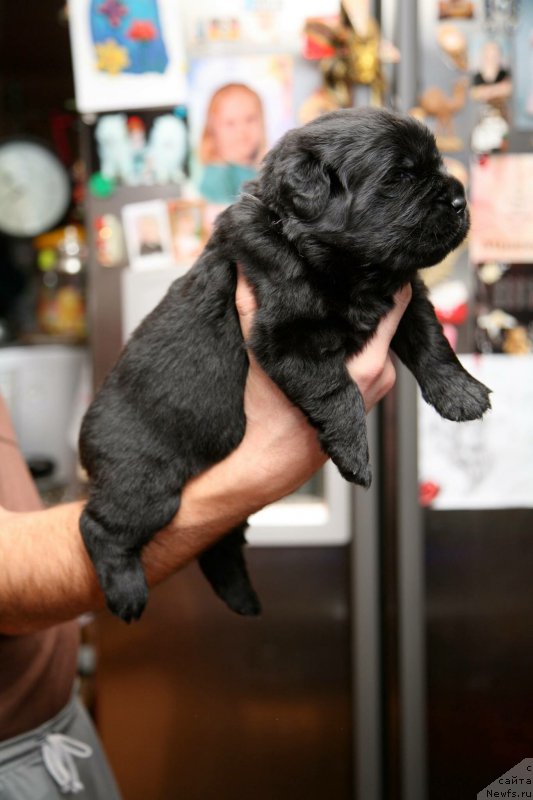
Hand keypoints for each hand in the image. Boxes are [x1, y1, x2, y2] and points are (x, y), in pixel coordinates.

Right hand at [234, 271, 411, 500]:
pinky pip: (373, 350)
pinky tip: (333, 330)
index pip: (399, 304)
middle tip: (339, 272)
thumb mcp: (261, 357)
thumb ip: (253, 309)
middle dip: (364, 294)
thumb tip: (243, 268)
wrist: (273, 462)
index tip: (365, 256)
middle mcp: (383, 372)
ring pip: (378, 333)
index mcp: (367, 364)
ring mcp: (381, 382)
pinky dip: (357, 337)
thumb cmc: (271, 419)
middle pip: (387, 315)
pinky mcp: (373, 388)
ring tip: (332, 299)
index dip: (385, 275)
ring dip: (359, 317)